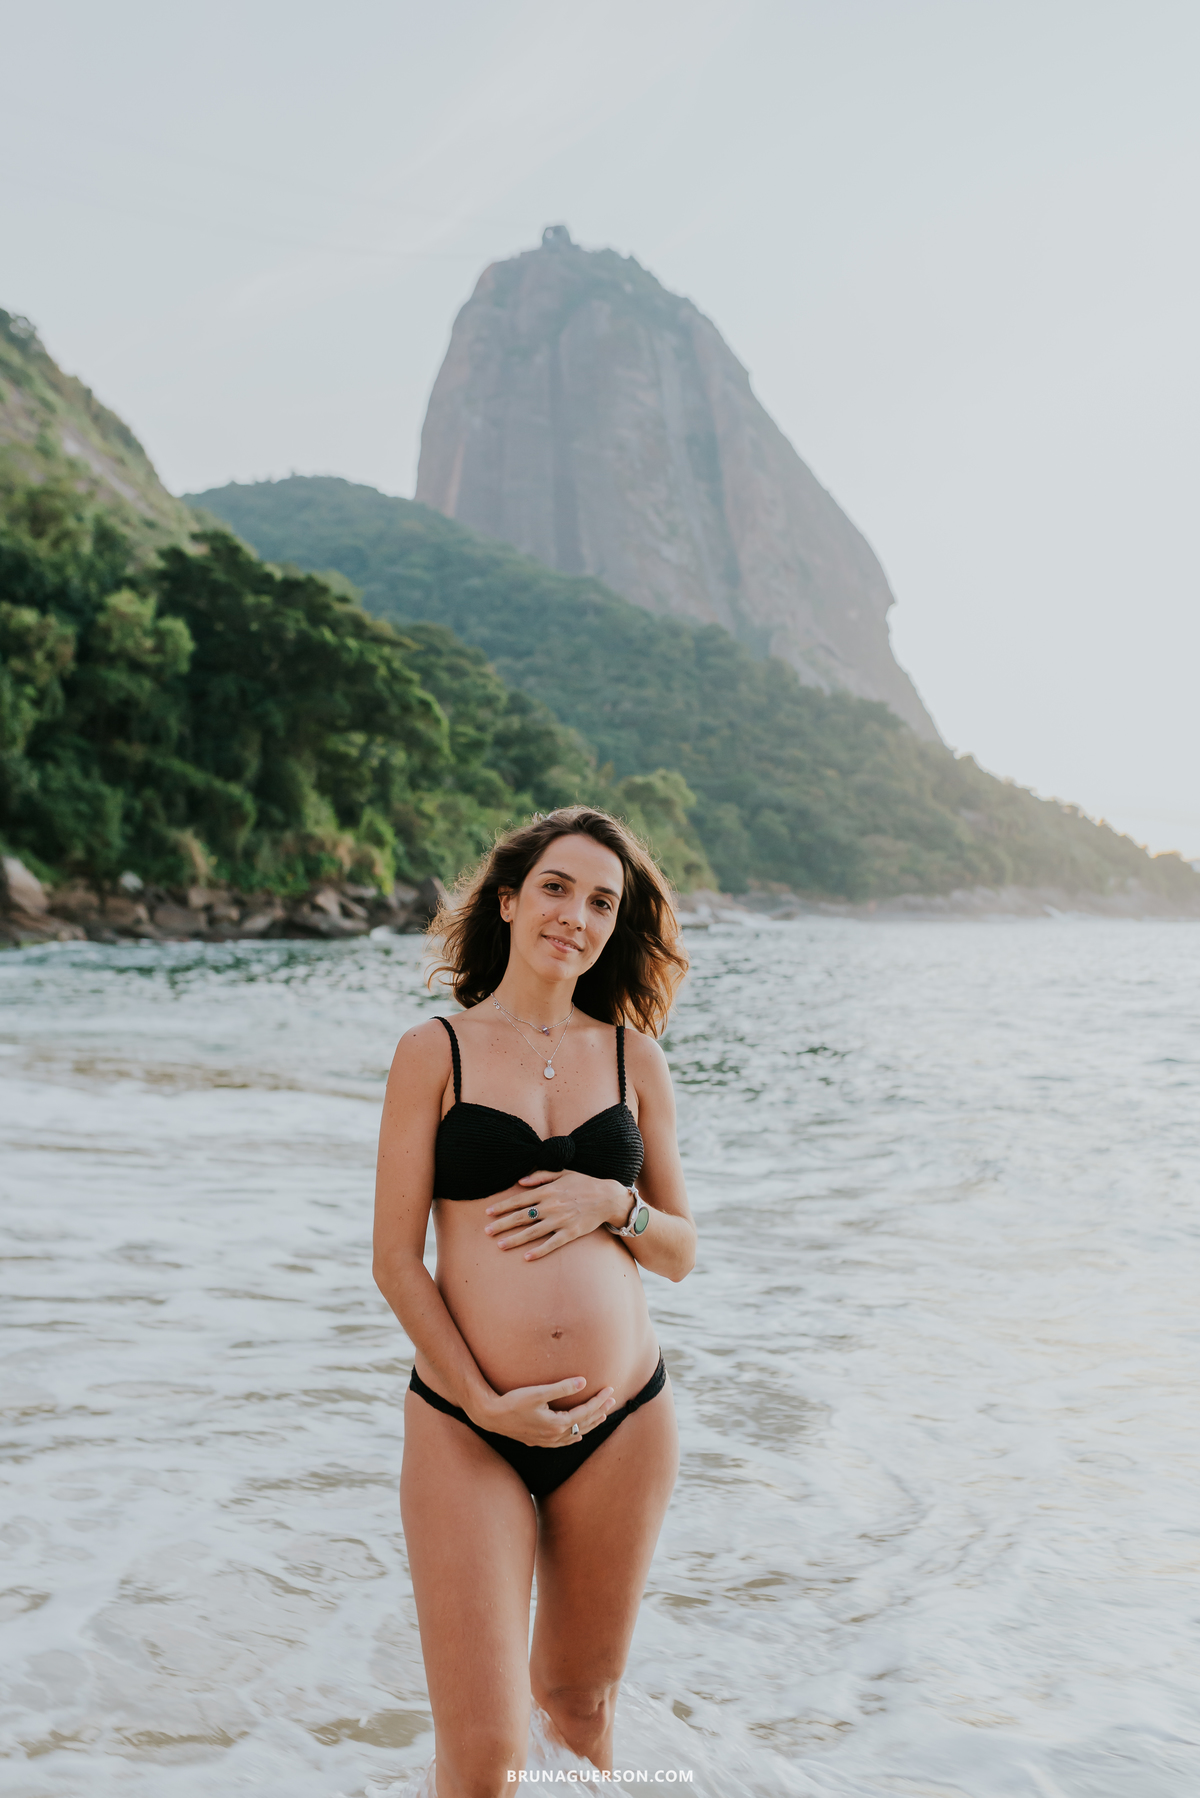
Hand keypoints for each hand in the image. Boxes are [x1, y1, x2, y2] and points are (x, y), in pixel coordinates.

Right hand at [472, 1376, 616, 1446]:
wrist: (491, 1416)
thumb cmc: (513, 1402)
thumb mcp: (538, 1392)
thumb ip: (562, 1387)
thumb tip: (584, 1381)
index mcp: (557, 1424)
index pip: (585, 1412)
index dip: (599, 1401)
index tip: (610, 1390)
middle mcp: (554, 1436)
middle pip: (584, 1424)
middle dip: (599, 1411)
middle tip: (612, 1400)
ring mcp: (546, 1441)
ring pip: (576, 1435)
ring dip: (590, 1424)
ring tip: (602, 1416)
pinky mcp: (538, 1441)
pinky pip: (564, 1442)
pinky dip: (575, 1436)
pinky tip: (578, 1436)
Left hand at [484, 1172, 626, 1258]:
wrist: (607, 1197)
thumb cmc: (584, 1183)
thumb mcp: (563, 1173)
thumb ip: (541, 1176)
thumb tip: (521, 1181)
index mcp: (547, 1191)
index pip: (519, 1200)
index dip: (502, 1206)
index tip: (488, 1212)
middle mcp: (551, 1206)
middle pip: (521, 1217)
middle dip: (502, 1224)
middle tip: (486, 1232)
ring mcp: (560, 1221)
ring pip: (532, 1232)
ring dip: (514, 1239)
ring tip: (500, 1245)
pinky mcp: (570, 1233)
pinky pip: (551, 1244)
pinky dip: (539, 1251)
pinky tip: (526, 1257)